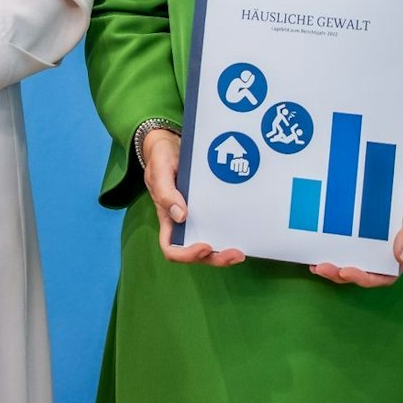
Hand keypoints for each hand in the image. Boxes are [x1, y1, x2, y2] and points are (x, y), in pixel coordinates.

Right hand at [140, 127, 243, 267]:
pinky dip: (230, 235)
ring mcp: (197, 217)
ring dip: (224, 253)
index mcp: (167, 217)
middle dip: (215, 258)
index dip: (187, 254)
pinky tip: (242, 233)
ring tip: (241, 252)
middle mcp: (182, 222)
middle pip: (196, 253)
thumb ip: (166, 192)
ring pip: (210, 246)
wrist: (170, 144)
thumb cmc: (161, 158)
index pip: (171, 247)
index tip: (205, 246)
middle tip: (235, 254)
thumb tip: (181, 216)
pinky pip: (218, 228)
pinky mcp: (210, 209)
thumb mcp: (160, 170)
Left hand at [309, 127, 402, 287]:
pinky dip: (331, 232)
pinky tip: (315, 230)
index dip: (365, 278)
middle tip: (318, 267)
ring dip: (332, 256)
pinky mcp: (363, 210)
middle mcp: (385, 239)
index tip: (346, 272)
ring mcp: (373, 226)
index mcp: (402, 244)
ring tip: (311, 257)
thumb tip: (400, 258)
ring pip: (351, 248)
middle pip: (362, 265)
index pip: (384, 273)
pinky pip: (346, 225)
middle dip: (340, 271)